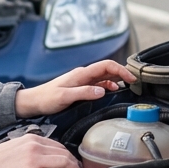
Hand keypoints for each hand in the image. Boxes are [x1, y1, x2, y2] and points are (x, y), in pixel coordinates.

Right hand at [0, 133, 81, 167]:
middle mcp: (34, 146)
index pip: (57, 145)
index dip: (69, 155)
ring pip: (64, 163)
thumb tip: (41, 157)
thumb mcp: (13, 147)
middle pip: (64, 153)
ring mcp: (33, 160)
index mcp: (30, 138)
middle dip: (76, 164)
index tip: (72, 163)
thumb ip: (28, 149)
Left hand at [14, 60, 135, 117]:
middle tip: (135, 82)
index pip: (106, 66)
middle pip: (108, 68)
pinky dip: (109, 84)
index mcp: (81, 74)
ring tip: (128, 86)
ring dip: (117, 78)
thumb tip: (102, 90)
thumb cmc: (46, 99)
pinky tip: (113, 90)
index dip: (121, 70)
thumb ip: (83, 93)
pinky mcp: (80, 86)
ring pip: (104, 75)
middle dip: (123, 73)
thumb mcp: (64, 97)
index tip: (131, 79)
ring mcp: (82, 80)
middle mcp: (83, 74)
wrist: (33, 101)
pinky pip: (99, 82)